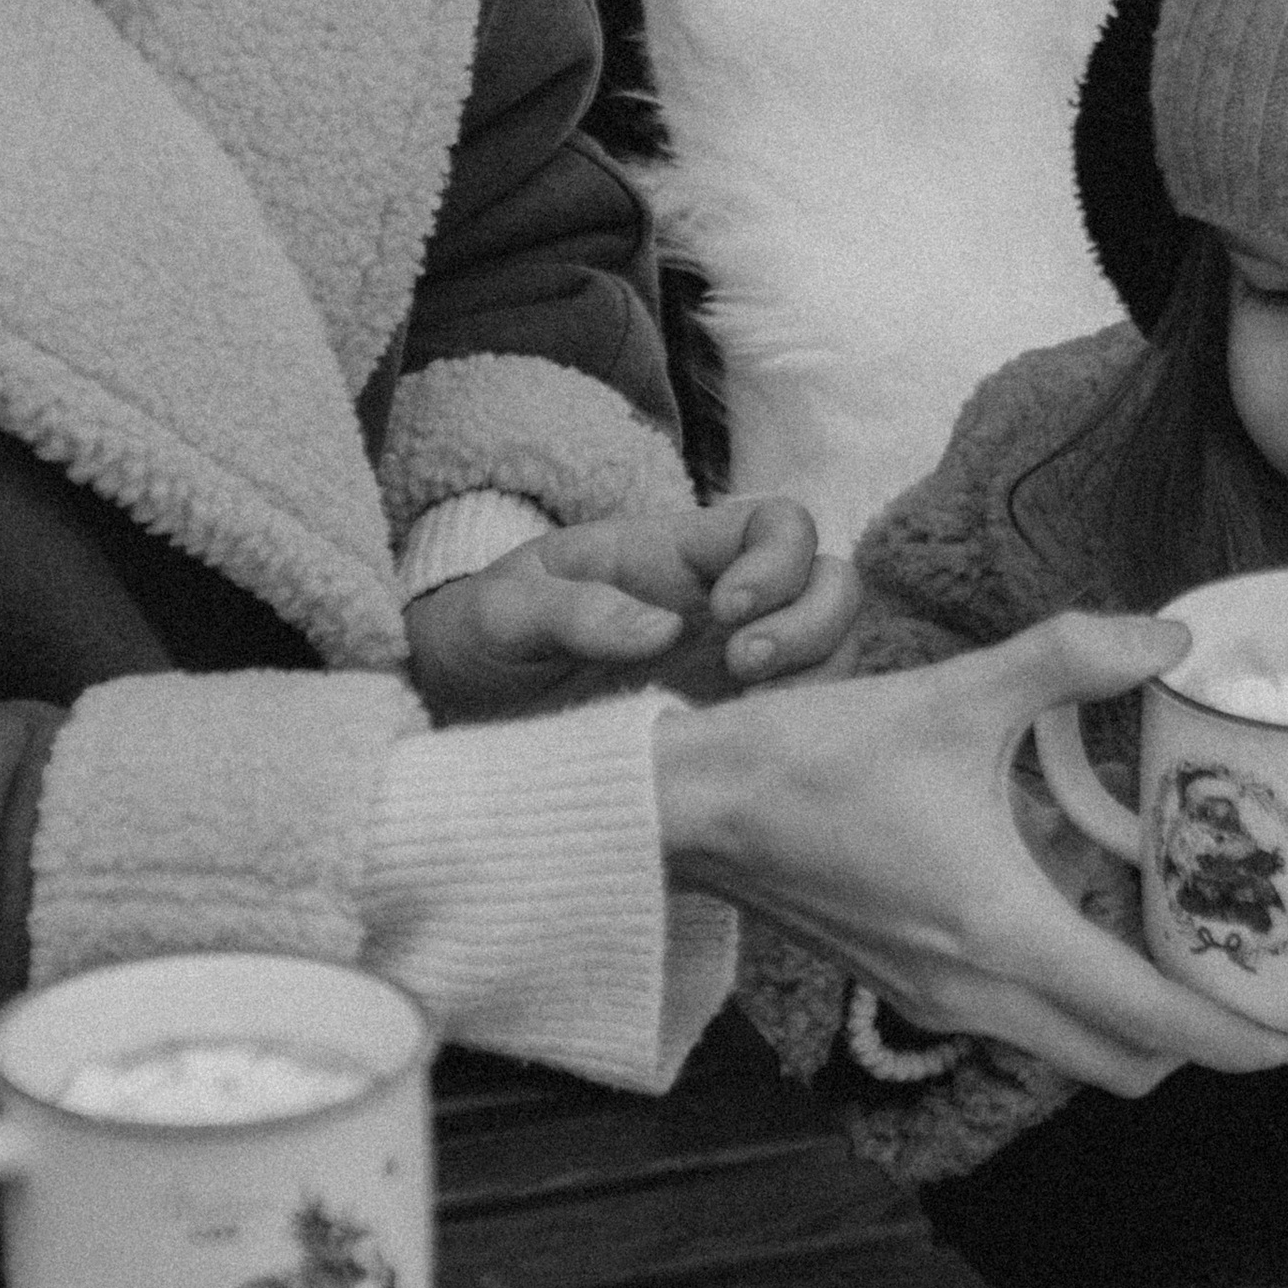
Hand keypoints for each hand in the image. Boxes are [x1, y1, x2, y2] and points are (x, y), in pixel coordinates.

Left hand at [404, 496, 861, 722]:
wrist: (454, 713)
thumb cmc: (482, 639)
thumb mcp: (503, 611)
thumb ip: (573, 610)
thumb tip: (662, 631)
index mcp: (677, 557)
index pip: (778, 527)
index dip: (780, 561)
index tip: (728, 612)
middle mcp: (724, 609)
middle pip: (831, 588)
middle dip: (811, 625)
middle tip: (742, 671)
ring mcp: (734, 673)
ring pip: (833, 658)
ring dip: (812, 684)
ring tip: (738, 721)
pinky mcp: (727, 732)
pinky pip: (797, 727)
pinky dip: (792, 738)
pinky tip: (734, 760)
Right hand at [651, 611, 1287, 1097]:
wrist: (692, 808)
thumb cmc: (811, 758)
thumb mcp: (951, 694)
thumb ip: (1067, 659)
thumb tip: (1170, 637)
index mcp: (1005, 933)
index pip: (1155, 1021)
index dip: (1242, 1040)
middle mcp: (977, 992)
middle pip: (1125, 1064)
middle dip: (1200, 1045)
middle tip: (1253, 987)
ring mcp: (937, 1001)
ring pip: (1071, 1050)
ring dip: (1133, 1024)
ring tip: (1179, 949)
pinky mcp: (907, 987)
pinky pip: (1022, 1022)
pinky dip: (1072, 999)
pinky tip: (1082, 916)